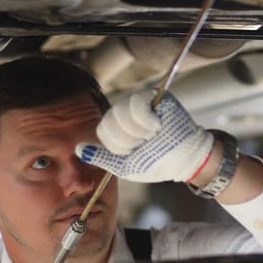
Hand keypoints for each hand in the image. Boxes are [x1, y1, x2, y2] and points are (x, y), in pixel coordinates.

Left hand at [76, 90, 213, 182]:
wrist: (184, 160)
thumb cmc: (157, 163)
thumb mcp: (124, 166)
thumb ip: (101, 157)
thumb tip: (78, 149)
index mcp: (117, 126)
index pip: (103, 130)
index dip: (116, 146)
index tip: (134, 152)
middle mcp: (126, 111)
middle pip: (110, 120)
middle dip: (127, 140)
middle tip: (145, 144)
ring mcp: (141, 102)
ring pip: (121, 110)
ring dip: (137, 131)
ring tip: (152, 135)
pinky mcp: (155, 96)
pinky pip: (137, 102)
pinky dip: (144, 120)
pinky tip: (156, 126)